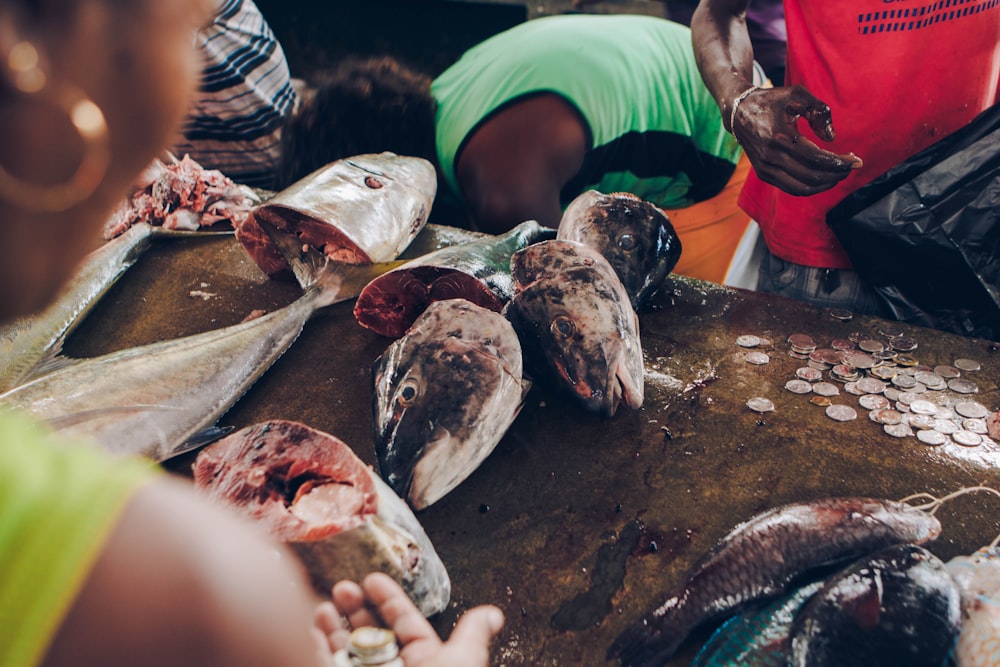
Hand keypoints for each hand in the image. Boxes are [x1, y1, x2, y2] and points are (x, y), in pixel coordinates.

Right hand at [315, 572, 503, 666]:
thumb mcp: (462, 664)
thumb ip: (472, 637)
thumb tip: (494, 614)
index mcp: (425, 663)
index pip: (405, 624)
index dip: (389, 599)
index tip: (372, 579)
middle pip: (373, 633)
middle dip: (356, 608)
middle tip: (343, 587)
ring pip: (347, 650)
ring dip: (333, 626)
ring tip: (324, 605)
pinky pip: (325, 664)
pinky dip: (316, 647)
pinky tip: (311, 630)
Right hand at [732, 85, 862, 195]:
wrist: (740, 112)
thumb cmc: (773, 100)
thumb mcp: (797, 94)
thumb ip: (818, 110)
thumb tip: (831, 138)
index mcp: (779, 136)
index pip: (816, 157)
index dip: (839, 162)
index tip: (856, 160)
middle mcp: (771, 156)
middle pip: (811, 176)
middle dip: (836, 174)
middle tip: (851, 167)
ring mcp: (765, 168)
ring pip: (802, 187)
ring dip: (825, 184)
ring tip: (839, 173)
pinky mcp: (764, 174)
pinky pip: (792, 188)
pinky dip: (811, 187)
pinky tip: (823, 177)